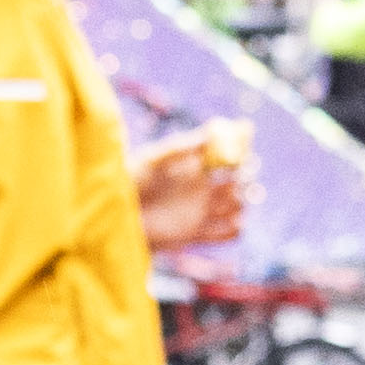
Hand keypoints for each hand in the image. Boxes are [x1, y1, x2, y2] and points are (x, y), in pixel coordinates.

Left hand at [134, 127, 250, 253]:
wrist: (116, 214)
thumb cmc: (131, 179)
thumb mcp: (155, 159)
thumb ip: (184, 147)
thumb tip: (214, 131)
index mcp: (196, 166)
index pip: (231, 160)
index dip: (242, 158)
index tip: (245, 158)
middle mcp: (202, 188)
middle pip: (239, 184)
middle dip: (247, 182)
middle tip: (243, 183)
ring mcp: (201, 211)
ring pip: (237, 208)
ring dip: (243, 205)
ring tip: (236, 203)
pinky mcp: (196, 234)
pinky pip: (227, 234)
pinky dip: (236, 230)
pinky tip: (234, 223)